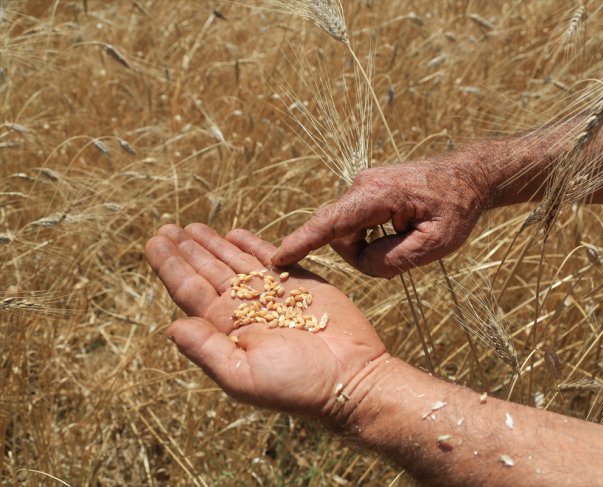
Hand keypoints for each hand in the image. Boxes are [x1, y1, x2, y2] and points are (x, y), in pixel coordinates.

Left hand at [145, 223, 386, 422]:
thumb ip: (206, 349)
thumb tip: (171, 326)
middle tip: (165, 228)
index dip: (171, 266)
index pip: (190, 291)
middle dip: (186, 249)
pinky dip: (253, 244)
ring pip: (235, 261)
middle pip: (207, 271)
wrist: (351, 378)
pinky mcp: (301, 282)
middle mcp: (245, 308)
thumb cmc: (297, 385)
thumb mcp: (243, 375)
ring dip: (212, 244)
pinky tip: (234, 234)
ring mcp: (273, 294)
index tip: (154, 242)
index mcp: (227, 329)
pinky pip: (270, 258)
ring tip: (190, 227)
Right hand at [272, 156, 487, 277]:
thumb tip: (363, 263)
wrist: (468, 176)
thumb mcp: (436, 244)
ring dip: (372, 246)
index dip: (301, 243)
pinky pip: (355, 225)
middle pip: (340, 236)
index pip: (330, 223)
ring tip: (409, 236)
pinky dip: (372, 237)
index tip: (276, 259)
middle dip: (364, 254)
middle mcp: (362, 185)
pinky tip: (400, 230)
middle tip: (407, 249)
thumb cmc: (456, 208)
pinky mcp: (365, 192)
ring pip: (348, 233)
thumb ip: (395, 260)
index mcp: (377, 195)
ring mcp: (362, 186)